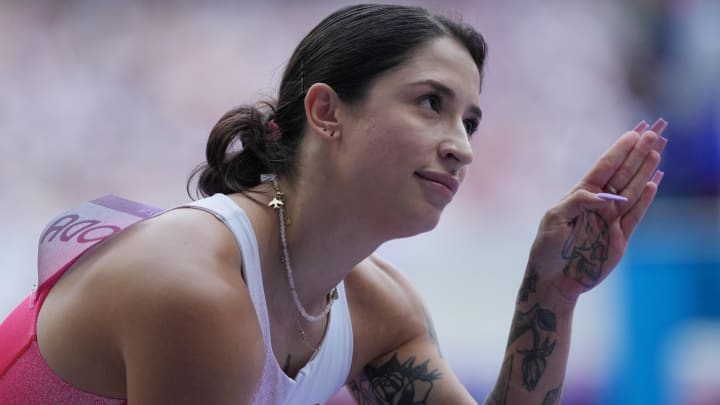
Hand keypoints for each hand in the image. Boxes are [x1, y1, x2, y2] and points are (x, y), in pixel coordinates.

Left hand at [525, 119, 666, 302]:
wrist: (554, 280)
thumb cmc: (547, 249)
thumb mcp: (554, 220)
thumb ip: (576, 203)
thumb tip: (602, 196)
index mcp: (579, 196)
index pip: (602, 169)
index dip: (618, 151)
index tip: (632, 133)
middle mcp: (597, 205)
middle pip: (621, 174)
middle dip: (636, 153)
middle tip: (653, 133)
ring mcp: (610, 220)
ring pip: (632, 190)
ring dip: (644, 170)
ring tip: (657, 150)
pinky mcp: (620, 237)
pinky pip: (636, 214)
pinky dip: (646, 198)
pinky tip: (654, 181)